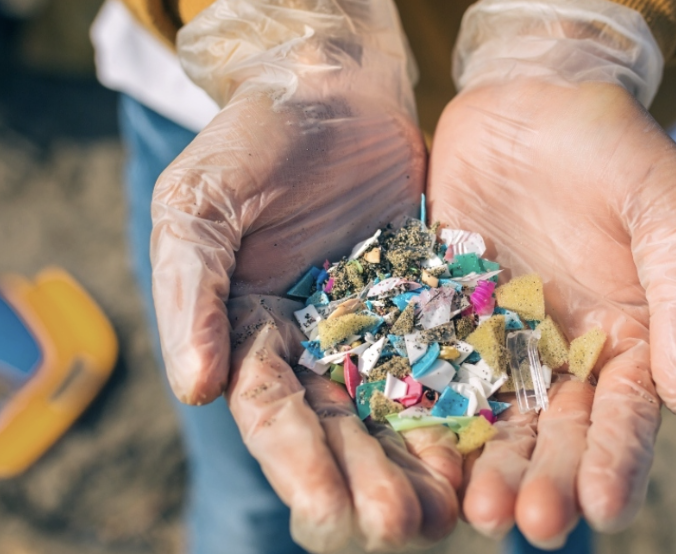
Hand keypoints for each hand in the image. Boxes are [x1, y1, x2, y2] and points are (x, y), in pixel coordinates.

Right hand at [151, 1, 458, 549]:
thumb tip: (194, 389)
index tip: (327, 510)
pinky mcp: (427, 306)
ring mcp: (372, 330)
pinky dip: (461, 407)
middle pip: (338, 429)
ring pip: (394, 411)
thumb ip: (190, 293)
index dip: (296, 463)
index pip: (270, 411)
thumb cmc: (252, 141)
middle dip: (367, 480)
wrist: (331, 89)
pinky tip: (485, 447)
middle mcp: (310, 347)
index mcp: (247, 333)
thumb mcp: (199, 204)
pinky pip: (446, 362)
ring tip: (448, 512)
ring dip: (416, 465)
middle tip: (401, 526)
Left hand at [429, 80, 675, 545]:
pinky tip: (418, 455)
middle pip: (559, 435)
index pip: (628, 415)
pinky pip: (435, 373)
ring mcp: (500, 343)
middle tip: (529, 522)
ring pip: (495, 420)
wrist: (530, 96)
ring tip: (474, 509)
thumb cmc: (614, 146)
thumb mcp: (668, 206)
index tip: (604, 506)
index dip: (619, 461)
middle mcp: (565, 356)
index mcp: (631, 340)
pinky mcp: (444, 319)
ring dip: (487, 468)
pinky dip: (429, 416)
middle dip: (547, 481)